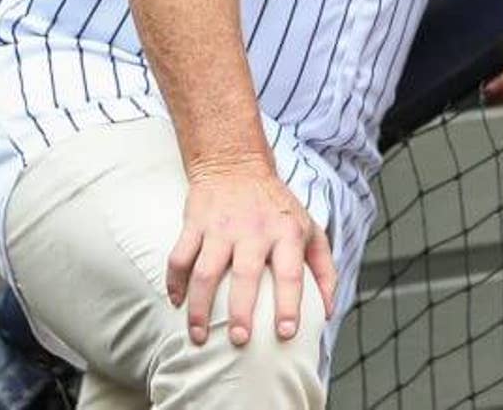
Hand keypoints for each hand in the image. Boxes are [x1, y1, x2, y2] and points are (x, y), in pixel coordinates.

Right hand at [166, 161, 337, 348]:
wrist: (236, 163)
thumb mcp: (310, 228)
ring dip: (199, 307)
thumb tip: (328, 311)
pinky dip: (174, 282)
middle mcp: (254, 230)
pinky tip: (176, 302)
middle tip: (240, 339)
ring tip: (199, 335)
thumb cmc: (277, 205)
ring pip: (205, 271)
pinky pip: (179, 257)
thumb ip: (324, 269)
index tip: (286, 332)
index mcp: (286, 233)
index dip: (289, 304)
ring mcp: (221, 226)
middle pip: (246, 275)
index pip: (291, 272)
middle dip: (241, 311)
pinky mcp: (195, 223)